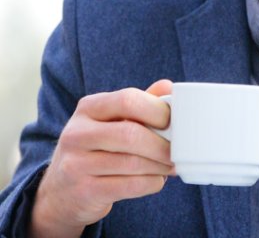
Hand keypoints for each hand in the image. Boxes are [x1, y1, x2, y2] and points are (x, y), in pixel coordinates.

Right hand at [28, 80, 174, 237]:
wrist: (62, 191)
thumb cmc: (97, 148)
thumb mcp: (111, 120)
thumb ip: (139, 104)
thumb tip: (169, 87)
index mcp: (87, 108)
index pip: (128, 100)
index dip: (158, 110)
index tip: (172, 122)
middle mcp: (76, 134)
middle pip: (131, 134)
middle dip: (162, 145)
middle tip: (177, 151)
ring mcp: (76, 165)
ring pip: (133, 163)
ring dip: (161, 166)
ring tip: (170, 166)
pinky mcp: (85, 191)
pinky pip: (131, 186)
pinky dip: (153, 183)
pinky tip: (156, 180)